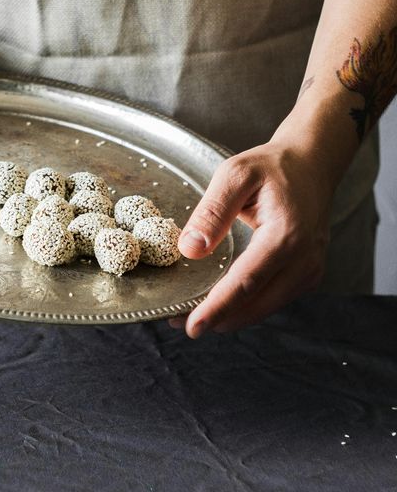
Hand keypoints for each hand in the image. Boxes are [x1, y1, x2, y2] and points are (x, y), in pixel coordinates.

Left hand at [170, 141, 334, 337]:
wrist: (312, 165)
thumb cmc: (272, 166)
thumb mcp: (235, 174)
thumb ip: (212, 212)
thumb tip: (190, 249)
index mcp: (286, 235)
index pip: (246, 282)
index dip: (217, 308)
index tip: (192, 326)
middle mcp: (304, 259)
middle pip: (256, 304)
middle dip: (217, 318)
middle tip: (178, 321)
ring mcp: (310, 270)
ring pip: (265, 307)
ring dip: (231, 316)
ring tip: (193, 314)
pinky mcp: (308, 275)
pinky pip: (274, 299)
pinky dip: (247, 306)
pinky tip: (221, 302)